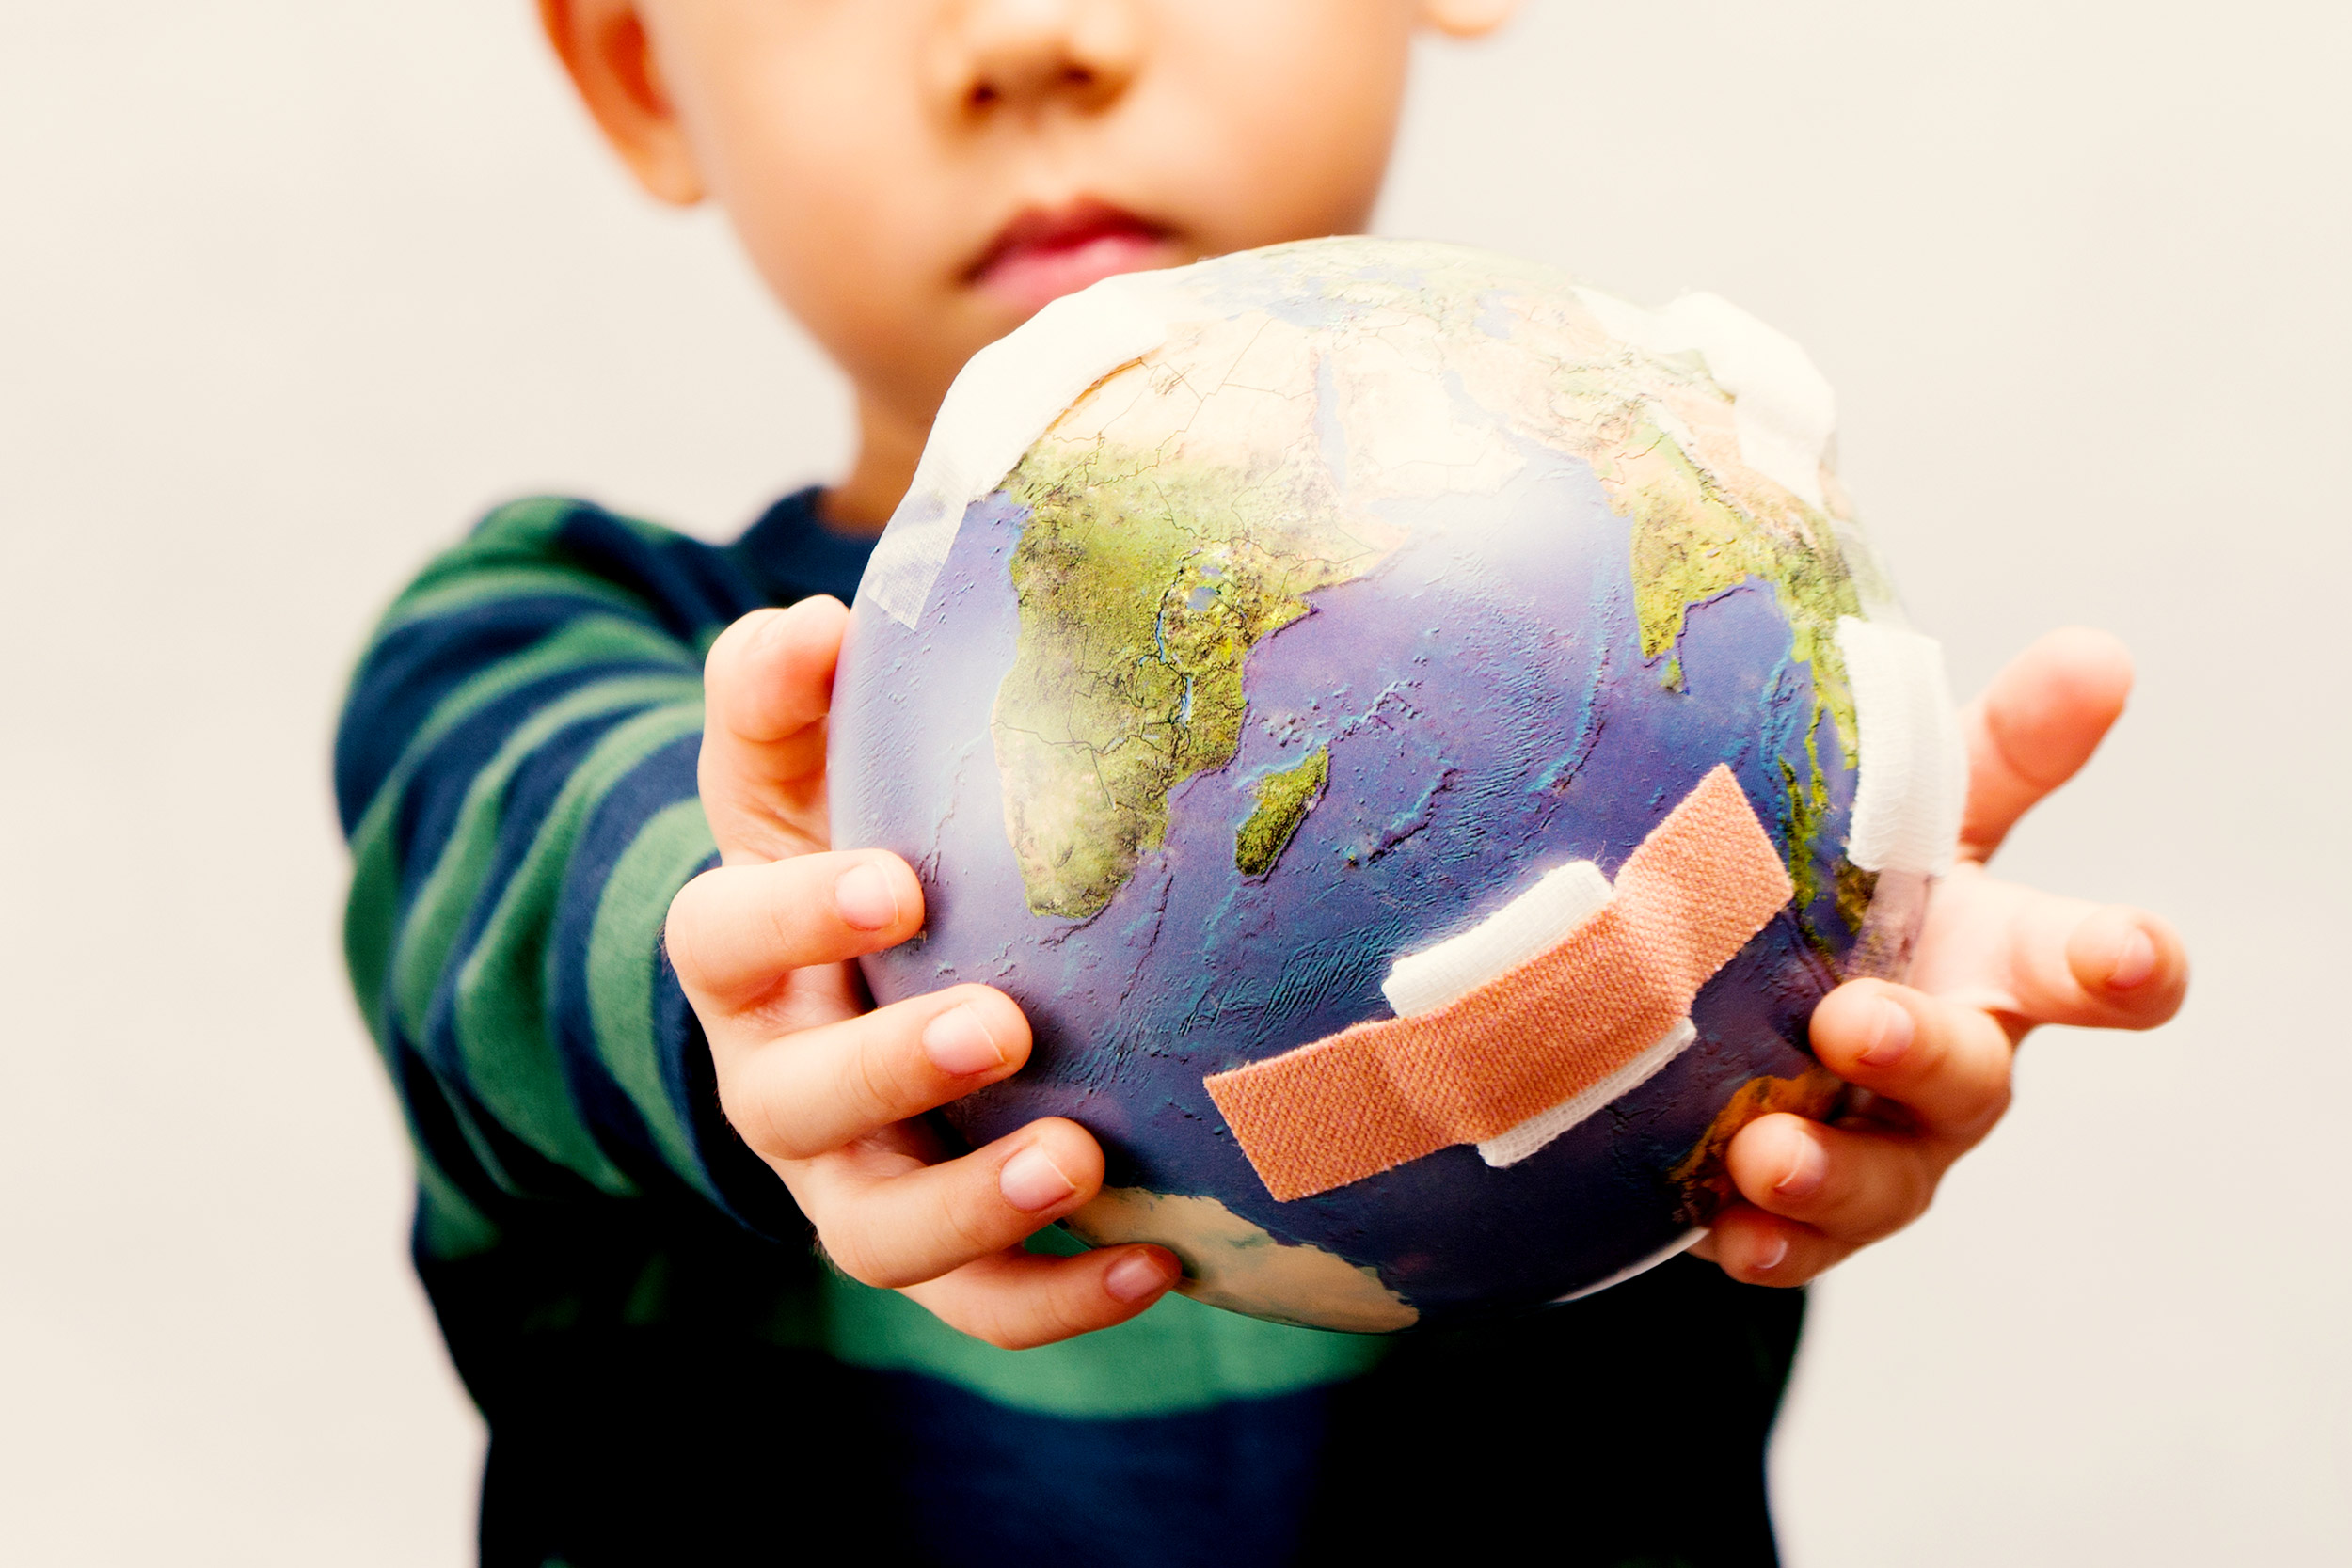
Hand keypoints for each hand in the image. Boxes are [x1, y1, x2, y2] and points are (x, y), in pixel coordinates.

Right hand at [665, 597, 1179, 1347]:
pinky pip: (978, 1303)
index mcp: (741, 958)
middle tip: (1001, 1024)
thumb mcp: (799, 763)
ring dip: (974, 1209)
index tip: (897, 882)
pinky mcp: (931, 1247)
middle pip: (793, 1103)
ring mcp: (848, 1179)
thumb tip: (813, 620)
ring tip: (1081, 1161)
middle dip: (890, 1069)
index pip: (723, 939)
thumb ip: (787, 688)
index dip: (797, 917)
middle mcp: (775, 1082)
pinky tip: (1158, 1268)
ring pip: (876, 1232)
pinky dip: (1056, 1301)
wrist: (866, 973)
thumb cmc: (849, 845)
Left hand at [1694, 628, 2188, 1284]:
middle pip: (1969, 1071)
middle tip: (1859, 1023)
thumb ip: (2002, 744)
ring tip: (1766, 1155)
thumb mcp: (1915, 809)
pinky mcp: (1806, 1213)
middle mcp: (1957, 1059)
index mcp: (1996, 956)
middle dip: (1922, 1051)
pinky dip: (1767, 1242)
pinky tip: (1727, 1235)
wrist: (1751, 1003)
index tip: (2134, 955)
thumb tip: (2102, 653)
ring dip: (1830, 1170)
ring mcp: (1887, 1148)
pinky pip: (1794, 1244)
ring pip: (1883, 1178)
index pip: (2091, 964)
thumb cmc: (1859, 892)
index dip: (2127, 963)